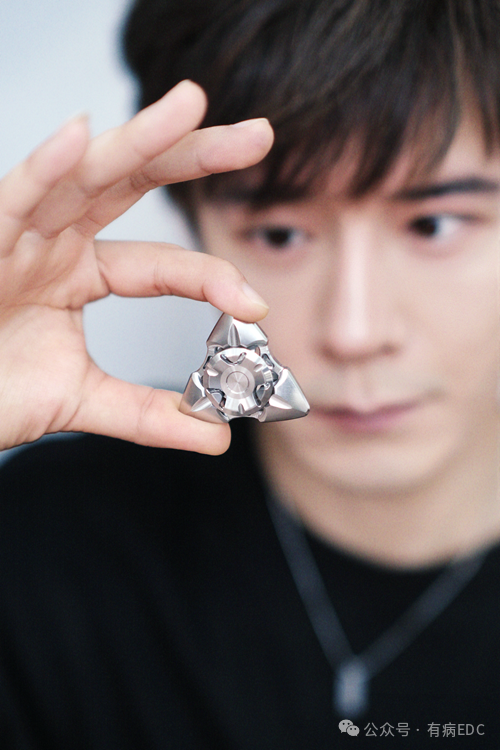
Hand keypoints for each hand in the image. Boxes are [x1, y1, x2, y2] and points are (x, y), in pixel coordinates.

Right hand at [0, 81, 272, 453]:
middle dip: (195, 155)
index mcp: (80, 273)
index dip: (210, 279)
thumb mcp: (80, 401)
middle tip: (261, 135)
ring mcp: (19, 236)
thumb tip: (217, 436)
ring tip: (191, 103)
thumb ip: (146, 415)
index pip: (161, 265)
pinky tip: (80, 136)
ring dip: (137, 137)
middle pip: (134, 185)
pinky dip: (43, 168)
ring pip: (83, 175)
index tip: (256, 306)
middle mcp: (55, 242)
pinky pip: (13, 200)